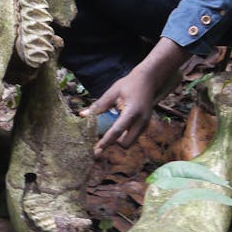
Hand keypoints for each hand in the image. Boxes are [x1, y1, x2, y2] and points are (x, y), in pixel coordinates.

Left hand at [81, 37, 187, 154]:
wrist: (148, 80)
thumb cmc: (129, 84)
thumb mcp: (112, 93)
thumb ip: (98, 106)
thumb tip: (82, 115)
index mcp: (132, 111)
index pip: (117, 131)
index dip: (105, 142)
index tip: (96, 151)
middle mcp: (142, 121)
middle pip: (125, 143)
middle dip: (113, 142)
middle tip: (102, 136)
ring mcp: (145, 124)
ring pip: (130, 142)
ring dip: (119, 139)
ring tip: (111, 126)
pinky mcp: (145, 125)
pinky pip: (133, 136)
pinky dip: (124, 134)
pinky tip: (118, 123)